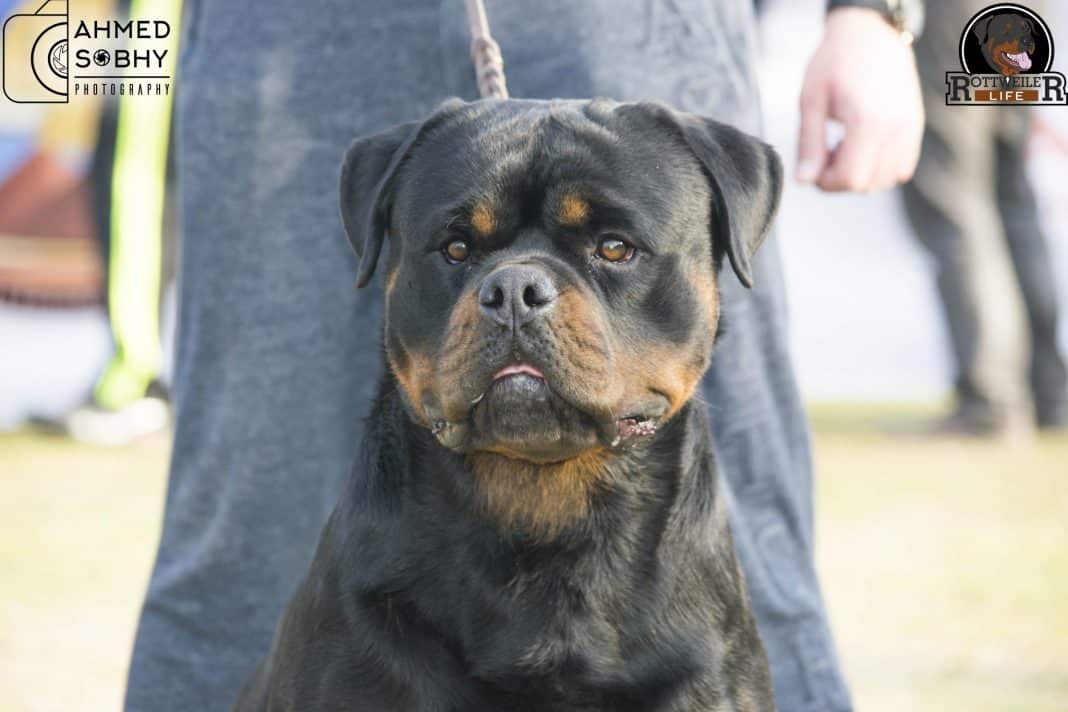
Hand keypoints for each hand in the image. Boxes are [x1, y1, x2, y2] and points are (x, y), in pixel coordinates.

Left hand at [796, 7, 923, 191]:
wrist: (868, 33)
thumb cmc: (834, 62)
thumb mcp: (811, 102)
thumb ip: (809, 144)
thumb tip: (805, 181)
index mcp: (867, 121)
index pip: (850, 178)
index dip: (827, 182)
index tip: (814, 167)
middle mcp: (896, 128)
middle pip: (868, 184)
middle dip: (841, 179)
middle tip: (826, 153)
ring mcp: (910, 127)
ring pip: (887, 179)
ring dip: (863, 175)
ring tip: (845, 148)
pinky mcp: (915, 125)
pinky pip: (902, 167)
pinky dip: (882, 167)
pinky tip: (863, 146)